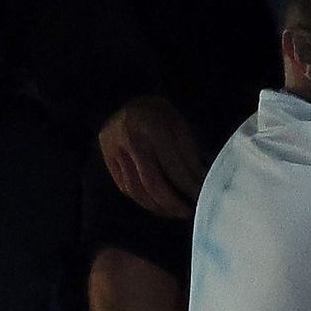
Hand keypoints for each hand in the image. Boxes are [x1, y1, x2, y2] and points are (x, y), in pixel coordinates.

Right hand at [98, 96, 208, 220]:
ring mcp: (116, 152)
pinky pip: (126, 188)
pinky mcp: (108, 161)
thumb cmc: (158, 112)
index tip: (202, 197)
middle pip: (152, 184)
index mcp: (154, 129)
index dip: (189, 186)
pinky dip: (143, 200)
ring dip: (158, 207)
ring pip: (137, 190)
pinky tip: (157, 205)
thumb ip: (189, 152)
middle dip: (173, 203)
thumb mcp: (179, 124)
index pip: (174, 168)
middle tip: (188, 211)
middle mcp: (132, 142)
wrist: (123, 97)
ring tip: (174, 212)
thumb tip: (201, 180)